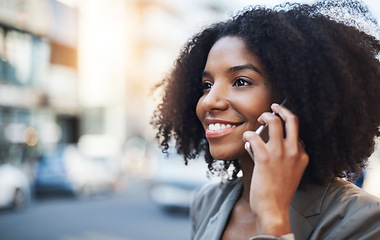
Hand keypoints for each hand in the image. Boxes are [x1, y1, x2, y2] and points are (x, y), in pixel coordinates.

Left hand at [243, 103, 308, 235]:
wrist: (273, 209)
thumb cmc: (278, 193)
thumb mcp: (290, 173)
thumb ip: (284, 158)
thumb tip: (264, 142)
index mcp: (302, 155)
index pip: (296, 132)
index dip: (285, 125)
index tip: (277, 123)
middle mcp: (294, 151)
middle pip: (292, 119)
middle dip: (281, 109)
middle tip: (273, 106)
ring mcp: (280, 153)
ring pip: (273, 121)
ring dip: (264, 116)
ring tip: (258, 119)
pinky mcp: (265, 157)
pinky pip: (254, 136)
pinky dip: (248, 135)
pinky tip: (246, 140)